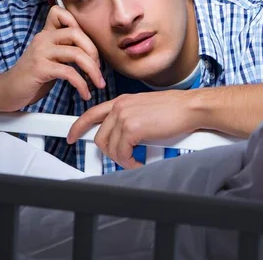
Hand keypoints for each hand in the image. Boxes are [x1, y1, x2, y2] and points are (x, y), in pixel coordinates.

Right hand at [0, 5, 105, 110]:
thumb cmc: (31, 77)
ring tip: (98, 84)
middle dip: (94, 52)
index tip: (89, 48)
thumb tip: (91, 51)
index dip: (79, 24)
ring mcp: (41, 52)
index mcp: (46, 34)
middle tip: (99, 70)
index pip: (61, 13)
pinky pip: (69, 72)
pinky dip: (81, 84)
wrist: (6, 91)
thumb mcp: (49, 58)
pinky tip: (85, 93)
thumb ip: (64, 49)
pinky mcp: (40, 68)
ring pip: (76, 53)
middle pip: (77, 33)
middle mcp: (43, 39)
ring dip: (92, 71)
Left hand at [67, 90, 198, 168]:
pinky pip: (122, 153)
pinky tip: (141, 160)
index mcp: (122, 101)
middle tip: (123, 158)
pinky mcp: (132, 128)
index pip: (92, 113)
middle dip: (109, 153)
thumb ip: (131, 118)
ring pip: (110, 148)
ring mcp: (124, 116)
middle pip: (99, 136)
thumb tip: (124, 138)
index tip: (71, 136)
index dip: (78, 126)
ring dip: (123, 159)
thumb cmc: (176, 111)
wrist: (191, 108)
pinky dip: (131, 162)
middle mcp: (120, 106)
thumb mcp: (146, 110)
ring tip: (136, 160)